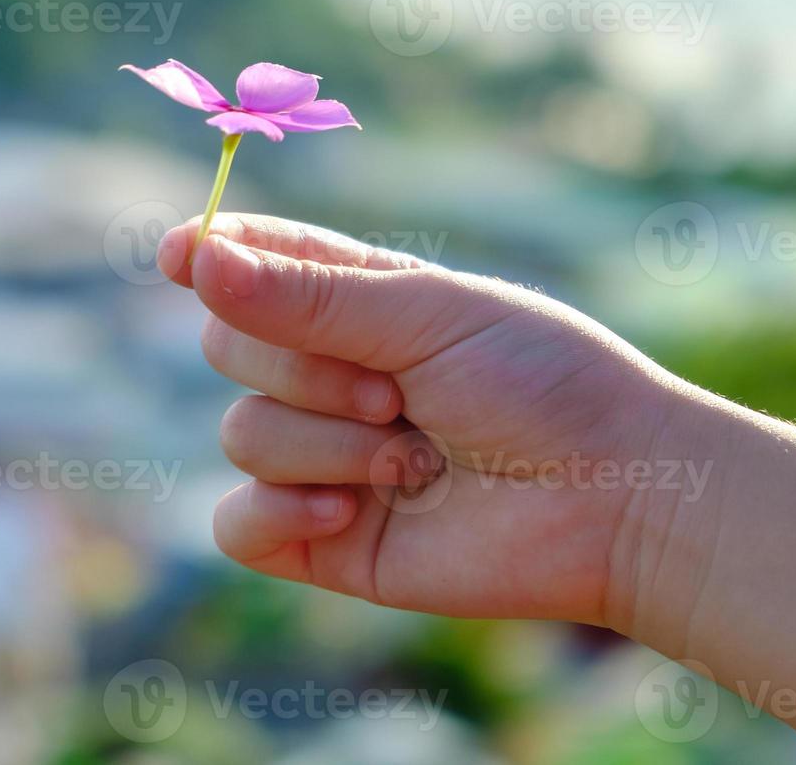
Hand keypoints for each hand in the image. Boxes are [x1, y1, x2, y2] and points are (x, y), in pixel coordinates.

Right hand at [156, 213, 694, 626]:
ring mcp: (329, 459)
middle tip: (399, 394)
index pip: (258, 261)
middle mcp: (336, 376)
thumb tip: (194, 259)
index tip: (182, 254)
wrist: (613, 501)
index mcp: (365, 303)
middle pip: (230, 348)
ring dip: (329, 445)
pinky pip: (237, 526)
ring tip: (417, 460)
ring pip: (242, 435)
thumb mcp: (428, 318)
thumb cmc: (543, 387)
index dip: (214, 254)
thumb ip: (310, 298)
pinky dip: (279, 514)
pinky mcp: (328, 541)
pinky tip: (350, 511)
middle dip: (304, 370)